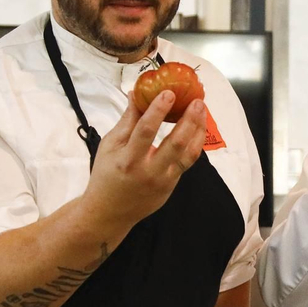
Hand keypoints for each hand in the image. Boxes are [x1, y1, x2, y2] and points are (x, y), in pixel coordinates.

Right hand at [83, 90, 206, 230]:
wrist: (110, 213)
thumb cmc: (105, 176)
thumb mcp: (109, 146)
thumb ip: (126, 121)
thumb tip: (136, 94)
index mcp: (128, 160)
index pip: (145, 131)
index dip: (158, 110)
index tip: (168, 93)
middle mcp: (148, 171)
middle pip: (176, 143)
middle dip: (189, 120)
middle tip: (196, 101)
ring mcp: (163, 181)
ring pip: (188, 154)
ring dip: (198, 130)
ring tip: (201, 111)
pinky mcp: (171, 186)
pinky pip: (187, 162)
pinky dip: (194, 144)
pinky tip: (197, 129)